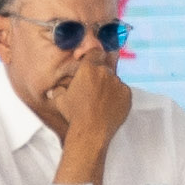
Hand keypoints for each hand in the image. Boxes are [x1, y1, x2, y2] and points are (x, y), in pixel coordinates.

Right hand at [39, 45, 136, 169]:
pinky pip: (123, 90)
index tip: (92, 64)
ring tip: (101, 99)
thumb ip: (59, 88)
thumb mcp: (60, 99)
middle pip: (106, 64)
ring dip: (109, 84)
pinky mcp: (127, 94)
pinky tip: (109, 105)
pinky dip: (118, 95)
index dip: (93, 57)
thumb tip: (57, 87)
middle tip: (96, 83)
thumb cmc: (74, 115)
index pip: (95, 52)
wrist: (91, 132)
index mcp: (88, 68)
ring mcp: (118, 83)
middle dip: (101, 71)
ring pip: (114, 79)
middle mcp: (105, 72)